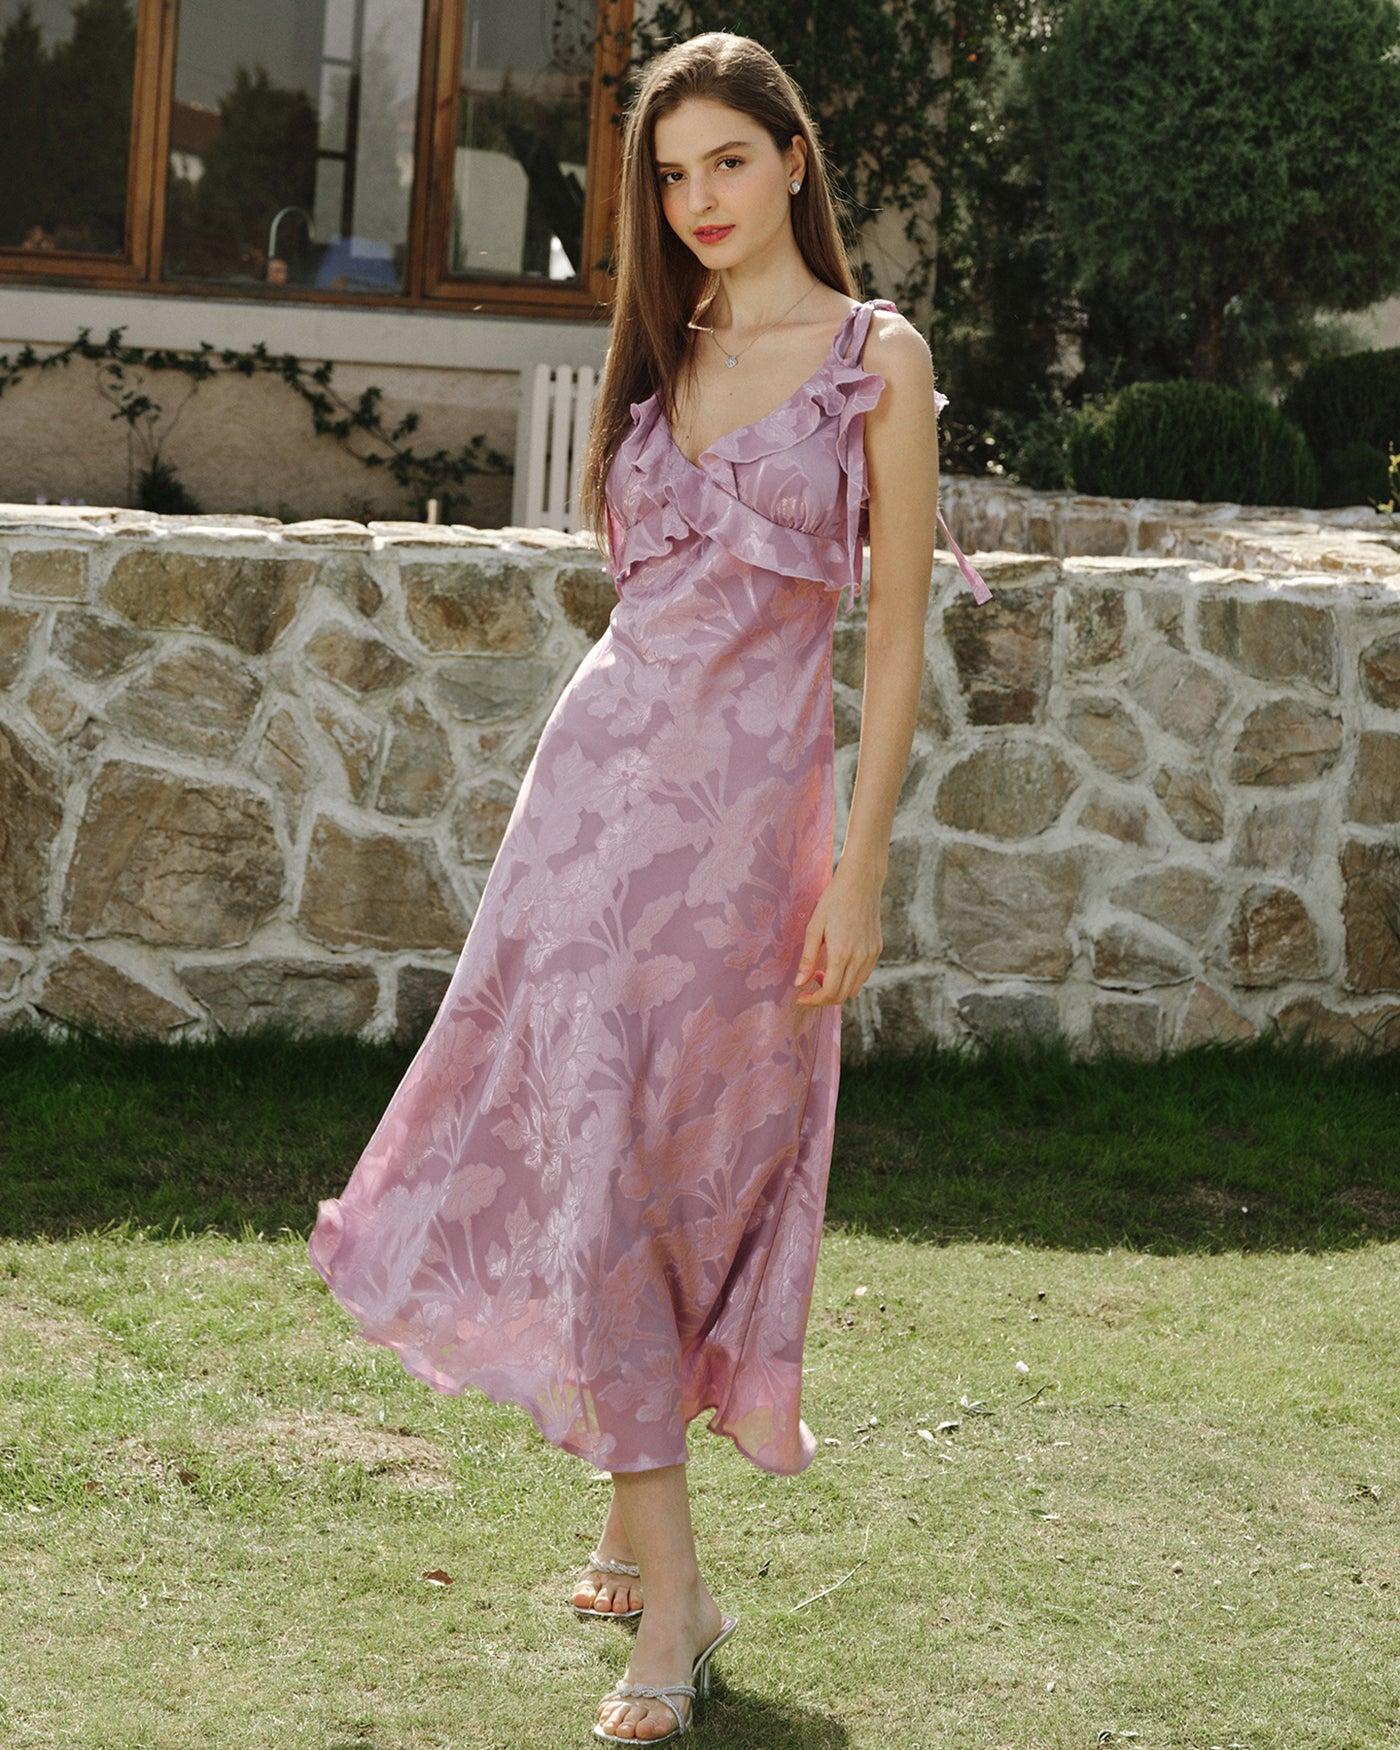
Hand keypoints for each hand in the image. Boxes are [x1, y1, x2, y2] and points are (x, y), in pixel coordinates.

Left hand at [792, 865, 884, 1005]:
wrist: (860, 883)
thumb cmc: (833, 902)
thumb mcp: (814, 928)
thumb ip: (807, 959)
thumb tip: (799, 984)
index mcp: (842, 955)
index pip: (830, 992)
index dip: (814, 1000)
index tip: (800, 997)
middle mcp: (860, 959)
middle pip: (843, 995)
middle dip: (824, 998)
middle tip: (809, 985)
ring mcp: (871, 955)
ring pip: (855, 988)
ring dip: (837, 989)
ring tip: (822, 973)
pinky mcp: (877, 950)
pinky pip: (863, 975)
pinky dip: (849, 979)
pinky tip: (837, 965)